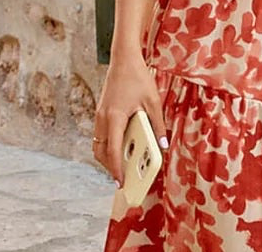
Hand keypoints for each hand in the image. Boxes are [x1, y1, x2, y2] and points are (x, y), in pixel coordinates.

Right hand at [94, 52, 167, 185]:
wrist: (123, 59)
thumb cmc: (138, 78)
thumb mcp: (153, 103)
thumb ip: (158, 126)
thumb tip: (163, 146)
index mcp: (114, 117)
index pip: (113, 150)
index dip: (116, 168)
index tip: (121, 182)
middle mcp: (103, 118)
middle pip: (101, 151)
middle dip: (110, 167)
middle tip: (123, 178)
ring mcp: (100, 115)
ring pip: (98, 144)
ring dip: (108, 157)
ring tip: (122, 166)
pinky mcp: (101, 112)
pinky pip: (101, 136)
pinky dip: (108, 146)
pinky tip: (122, 149)